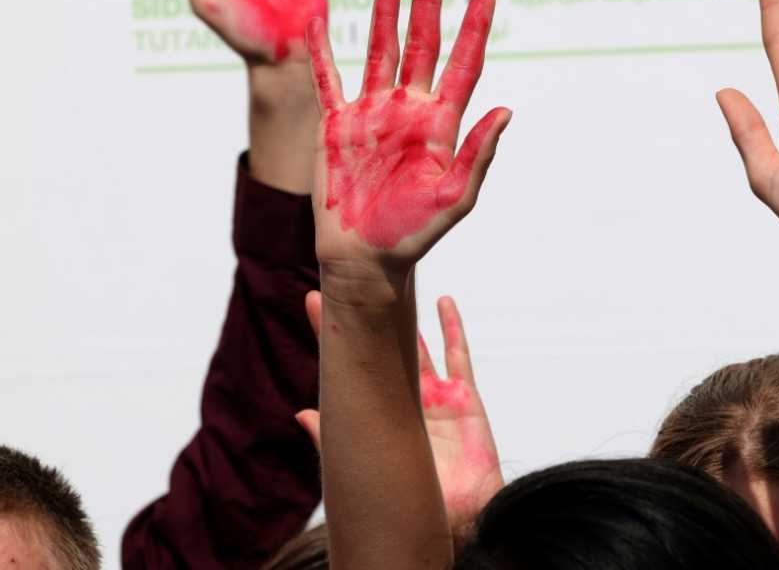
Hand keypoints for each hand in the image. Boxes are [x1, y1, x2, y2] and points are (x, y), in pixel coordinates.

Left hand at [296, 292, 502, 537]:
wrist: (457, 516)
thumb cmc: (411, 497)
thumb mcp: (365, 464)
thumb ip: (334, 439)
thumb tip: (299, 413)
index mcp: (378, 413)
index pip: (349, 364)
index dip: (330, 332)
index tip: (311, 299)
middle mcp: (403, 399)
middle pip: (379, 345)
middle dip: (364, 313)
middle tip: (345, 277)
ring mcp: (434, 395)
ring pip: (416, 344)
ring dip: (404, 313)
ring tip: (392, 277)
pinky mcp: (464, 398)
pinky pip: (458, 356)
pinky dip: (452, 328)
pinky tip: (443, 302)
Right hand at [309, 0, 511, 282]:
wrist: (364, 257)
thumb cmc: (413, 234)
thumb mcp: (454, 198)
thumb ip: (478, 155)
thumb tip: (507, 111)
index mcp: (440, 125)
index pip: (462, 66)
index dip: (473, 30)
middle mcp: (408, 110)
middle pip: (422, 45)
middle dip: (427, 4)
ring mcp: (371, 113)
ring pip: (380, 50)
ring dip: (384, 14)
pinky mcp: (336, 125)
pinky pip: (327, 80)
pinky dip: (321, 52)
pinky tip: (318, 22)